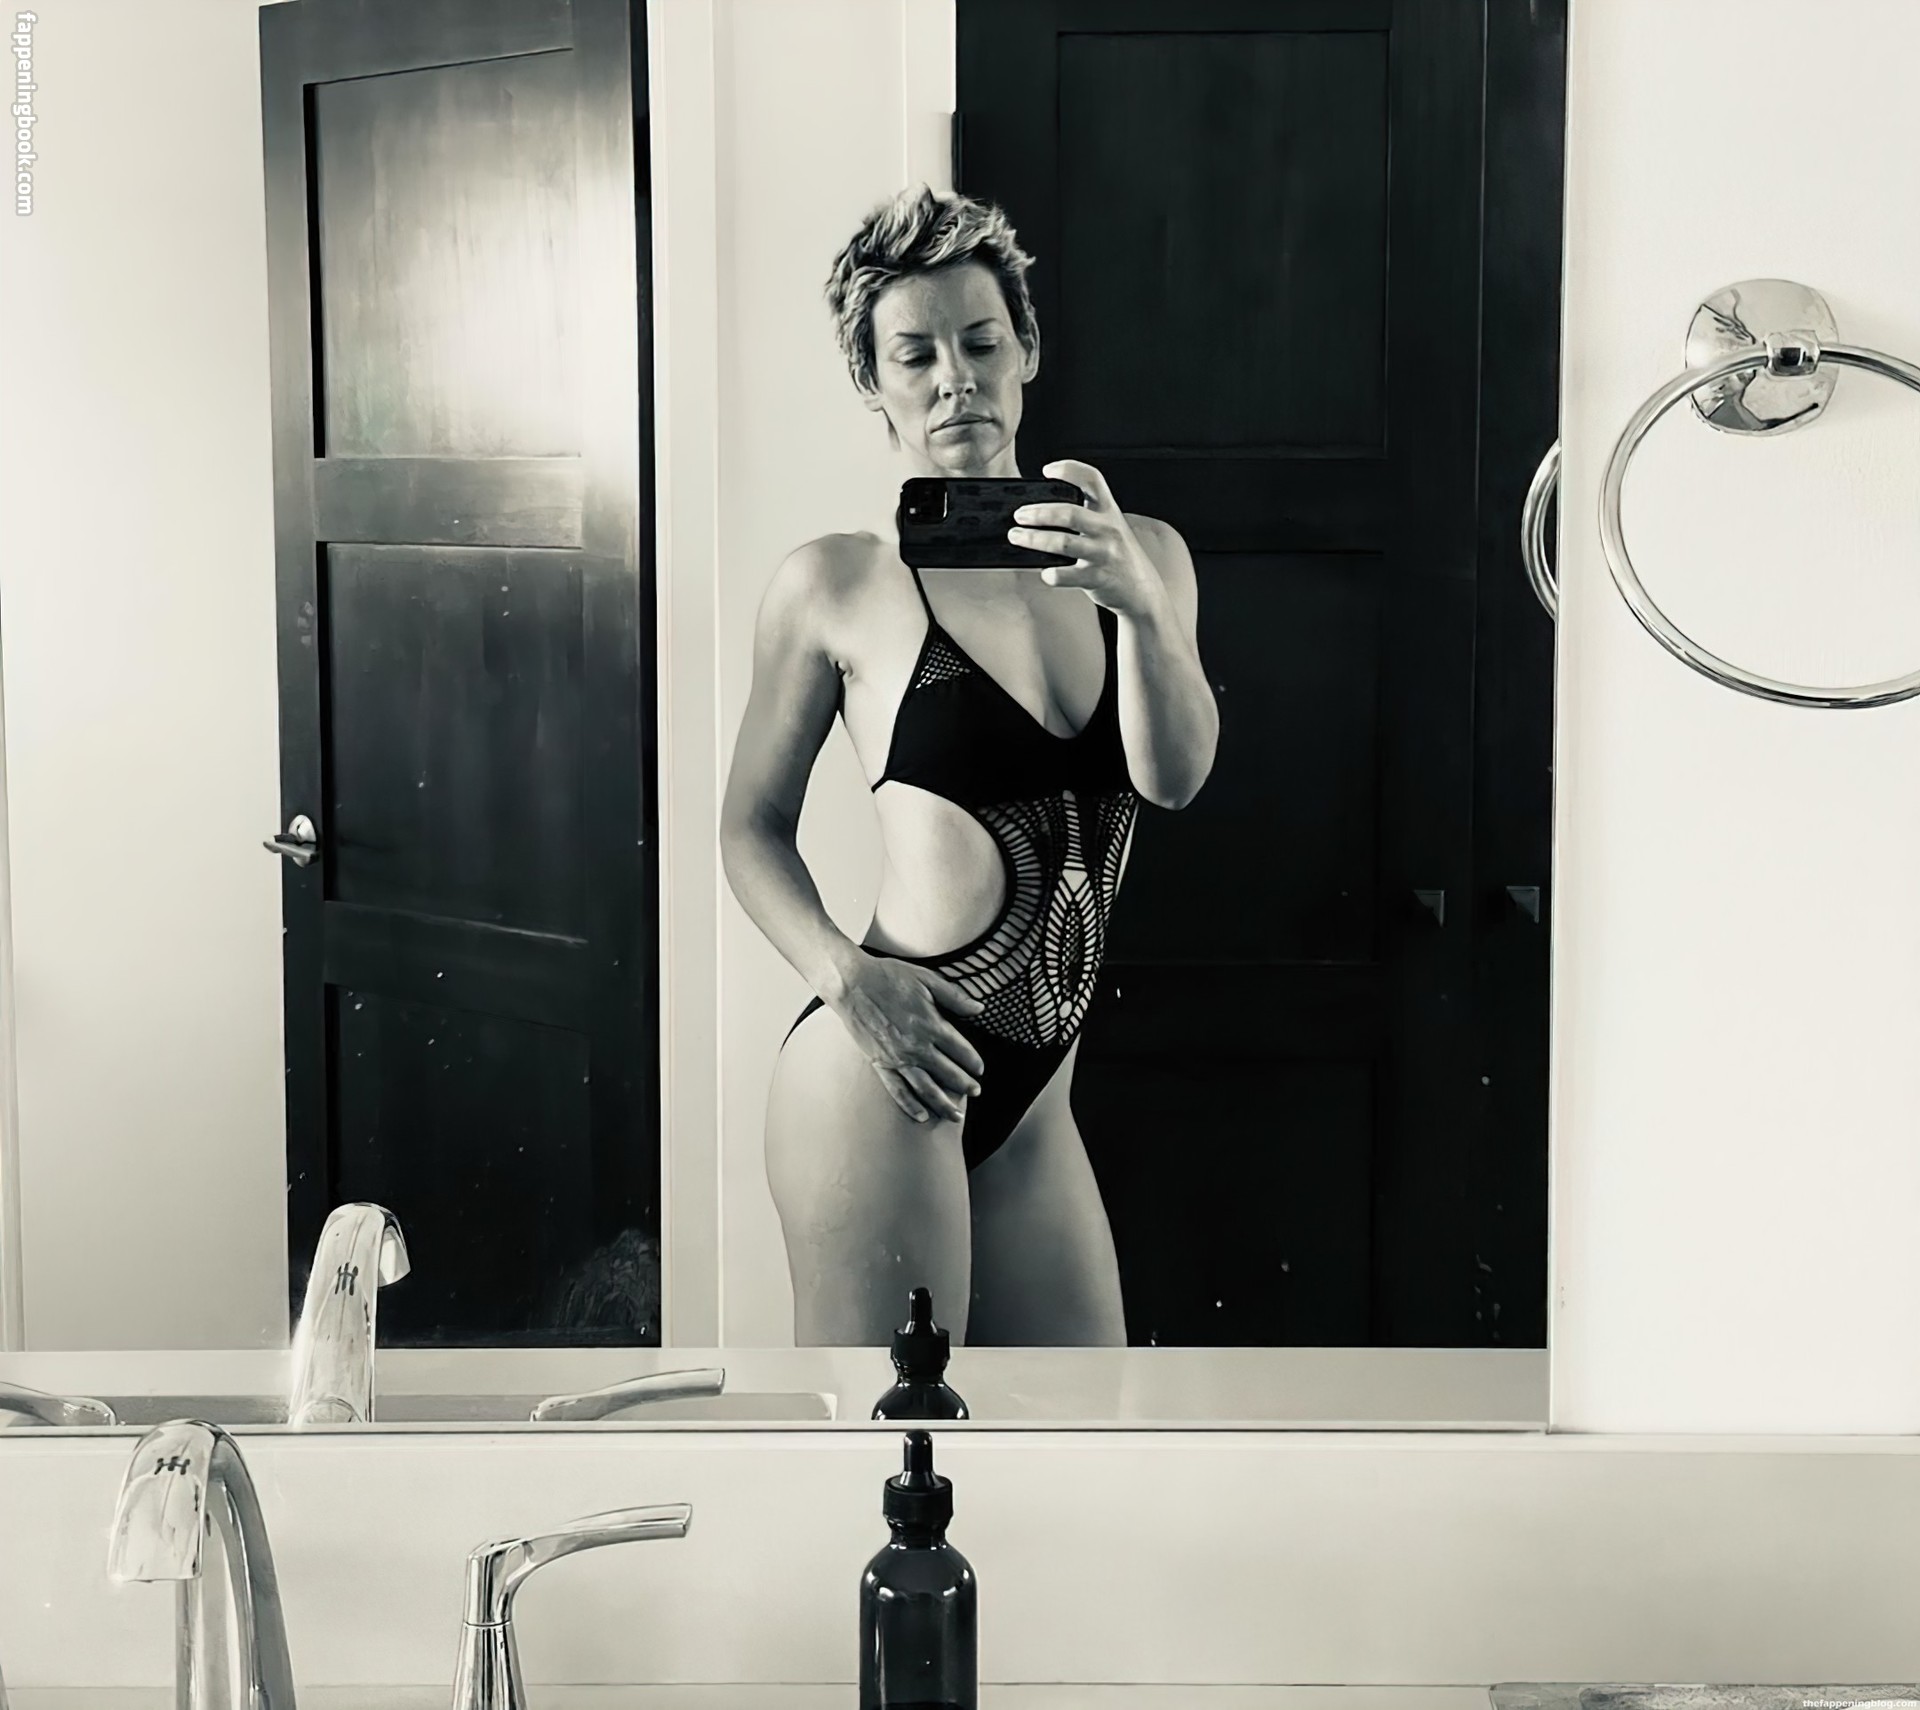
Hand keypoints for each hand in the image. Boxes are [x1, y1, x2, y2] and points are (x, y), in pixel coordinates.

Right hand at [829, 952, 986, 1124]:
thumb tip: (979, 1007)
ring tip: (956, 1115)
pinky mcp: (880, 1063)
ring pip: (926, 1088)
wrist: (851, 983)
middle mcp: (917, 1046)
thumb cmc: (889, 977)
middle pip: (947, 1072)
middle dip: (965, 1085)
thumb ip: (955, 996)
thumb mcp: (927, 979)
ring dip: (944, 1103)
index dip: (973, 1061)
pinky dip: (910, 1104)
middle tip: (976, 1092)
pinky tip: (922, 1116)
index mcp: (931, 1025)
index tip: (980, 1069)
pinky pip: (897, 1090)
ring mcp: (897, 1058)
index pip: (960, 1050)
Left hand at [1006, 458, 1167, 619]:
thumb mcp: (1109, 528)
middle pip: (1069, 513)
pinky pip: (1067, 575)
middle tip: (1019, 515)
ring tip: (1016, 536)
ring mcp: (1103, 553)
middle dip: (1039, 513)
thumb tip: (1040, 512)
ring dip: (1034, 539)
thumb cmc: (1118, 556)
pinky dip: (1051, 574)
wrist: (1142, 589)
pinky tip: (1044, 573)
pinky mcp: (1097, 578)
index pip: (1092, 480)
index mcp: (1108, 511)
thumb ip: (1085, 517)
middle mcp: (1107, 529)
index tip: (1048, 470)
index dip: (1069, 470)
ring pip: (1063, 543)